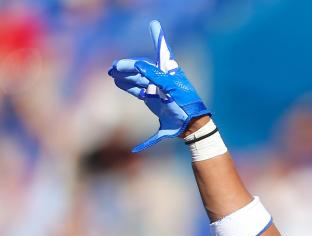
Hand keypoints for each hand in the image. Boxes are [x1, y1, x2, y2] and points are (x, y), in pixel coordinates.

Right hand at [108, 20, 210, 151]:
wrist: (190, 125)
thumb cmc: (185, 104)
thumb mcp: (171, 88)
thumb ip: (155, 75)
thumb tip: (139, 64)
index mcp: (170, 71)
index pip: (162, 51)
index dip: (158, 37)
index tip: (154, 24)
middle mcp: (163, 78)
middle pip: (142, 68)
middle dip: (128, 66)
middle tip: (114, 67)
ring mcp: (157, 88)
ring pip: (137, 78)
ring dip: (125, 75)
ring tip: (112, 73)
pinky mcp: (152, 99)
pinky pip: (137, 89)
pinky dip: (128, 86)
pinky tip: (118, 82)